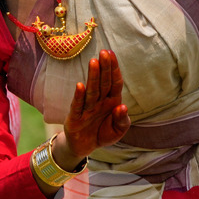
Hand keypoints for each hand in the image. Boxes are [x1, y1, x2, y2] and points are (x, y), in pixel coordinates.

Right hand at [59, 50, 130, 164]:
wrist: (84, 147)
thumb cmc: (103, 134)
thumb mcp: (118, 131)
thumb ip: (122, 120)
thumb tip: (123, 107)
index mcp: (112, 101)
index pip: (114, 82)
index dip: (114, 69)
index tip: (112, 55)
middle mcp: (99, 101)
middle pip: (103, 82)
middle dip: (104, 67)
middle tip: (104, 52)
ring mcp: (87, 108)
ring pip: (92, 90)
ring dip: (93, 77)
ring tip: (94, 62)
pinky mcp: (75, 117)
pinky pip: (78, 105)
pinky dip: (79, 96)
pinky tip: (80, 85)